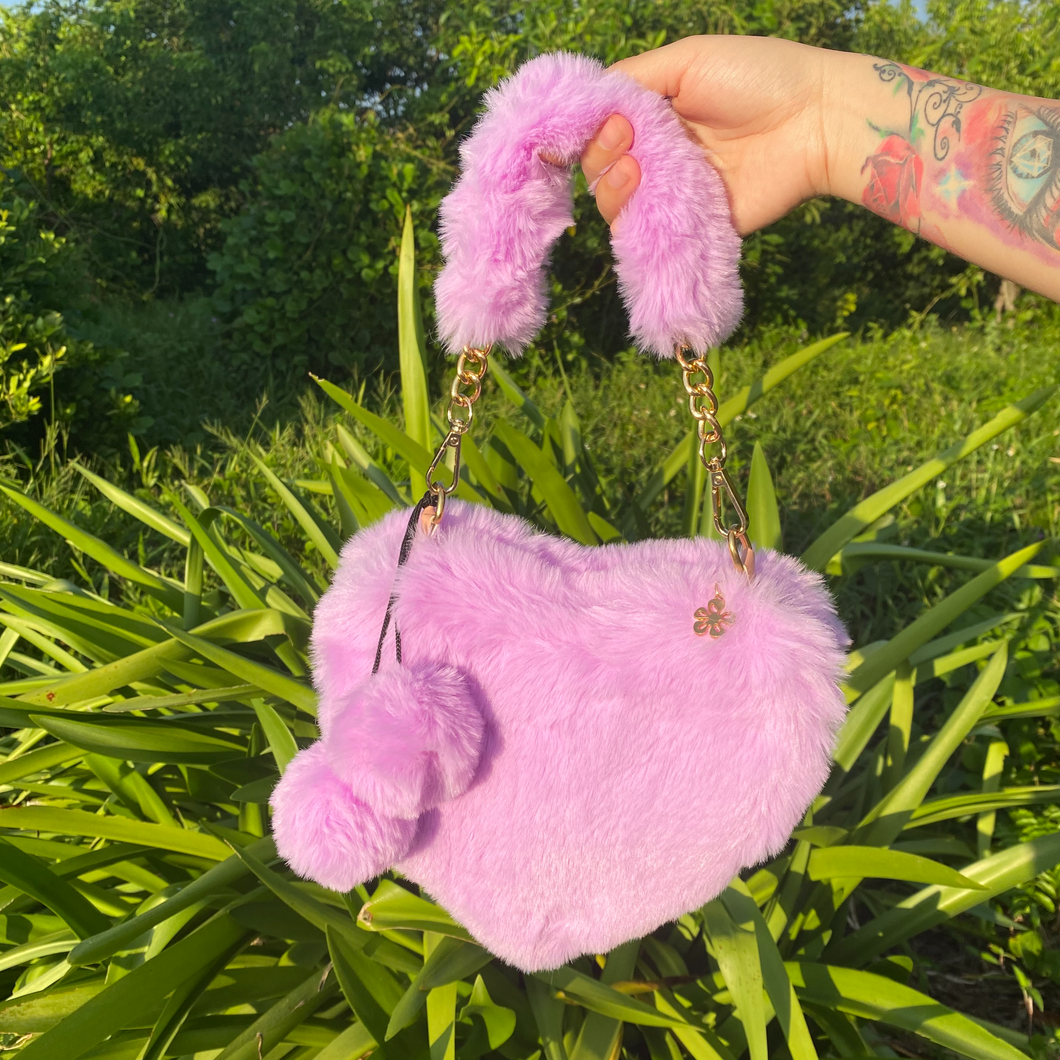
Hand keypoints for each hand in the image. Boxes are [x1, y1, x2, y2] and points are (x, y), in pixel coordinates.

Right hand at [582, 35, 834, 233]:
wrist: (815, 121)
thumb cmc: (758, 78)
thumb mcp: (688, 59)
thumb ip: (634, 78)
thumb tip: (587, 102)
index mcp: (656, 114)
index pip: (601, 129)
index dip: (587, 129)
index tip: (600, 121)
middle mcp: (660, 155)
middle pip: (602, 169)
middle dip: (600, 156)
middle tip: (624, 139)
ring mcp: (674, 193)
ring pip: (617, 205)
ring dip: (612, 187)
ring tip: (635, 169)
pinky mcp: (692, 226)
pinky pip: (649, 235)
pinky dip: (635, 221)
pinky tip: (644, 195)